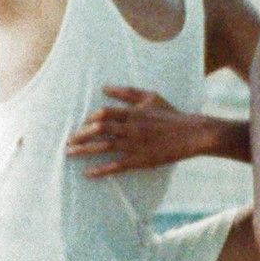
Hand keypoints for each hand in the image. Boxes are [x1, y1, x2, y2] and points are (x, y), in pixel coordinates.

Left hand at [68, 87, 226, 177]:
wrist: (191, 134)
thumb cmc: (171, 114)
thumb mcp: (150, 97)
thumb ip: (127, 92)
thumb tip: (104, 87)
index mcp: (132, 112)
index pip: (104, 113)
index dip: (90, 119)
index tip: (84, 125)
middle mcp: (130, 128)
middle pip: (98, 130)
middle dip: (80, 135)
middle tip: (68, 141)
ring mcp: (134, 145)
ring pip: (103, 147)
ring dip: (83, 150)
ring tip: (69, 153)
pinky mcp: (140, 161)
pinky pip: (115, 166)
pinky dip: (100, 170)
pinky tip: (87, 173)